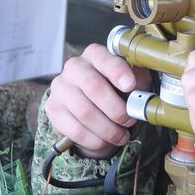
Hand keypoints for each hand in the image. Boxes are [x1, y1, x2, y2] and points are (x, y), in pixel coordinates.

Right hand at [45, 44, 150, 158]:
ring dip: (108, 129)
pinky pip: (75, 129)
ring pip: (85, 112)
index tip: (131, 86)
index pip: (104, 59)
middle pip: (93, 86)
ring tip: (121, 136)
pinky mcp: (53, 109)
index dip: (118, 72)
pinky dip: (95, 140)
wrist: (93, 110)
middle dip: (116, 109)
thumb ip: (138, 80)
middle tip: (130, 121)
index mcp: (94, 54)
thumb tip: (141, 91)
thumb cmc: (116, 91)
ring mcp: (60, 87)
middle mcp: (74, 66)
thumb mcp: (133, 81)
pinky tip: (105, 141)